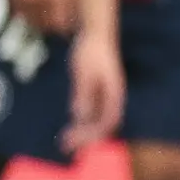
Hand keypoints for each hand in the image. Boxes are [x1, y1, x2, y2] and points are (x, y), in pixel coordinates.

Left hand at [63, 32, 124, 154]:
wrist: (96, 34)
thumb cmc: (90, 50)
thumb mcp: (83, 71)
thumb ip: (83, 93)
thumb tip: (80, 116)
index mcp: (114, 94)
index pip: (107, 122)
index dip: (92, 134)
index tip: (74, 140)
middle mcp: (114, 98)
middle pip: (103, 126)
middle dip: (85, 138)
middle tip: (65, 145)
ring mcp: (107, 97)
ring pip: (98, 122)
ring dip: (84, 132)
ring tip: (65, 141)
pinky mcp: (99, 94)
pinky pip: (93, 114)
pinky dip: (83, 122)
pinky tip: (71, 125)